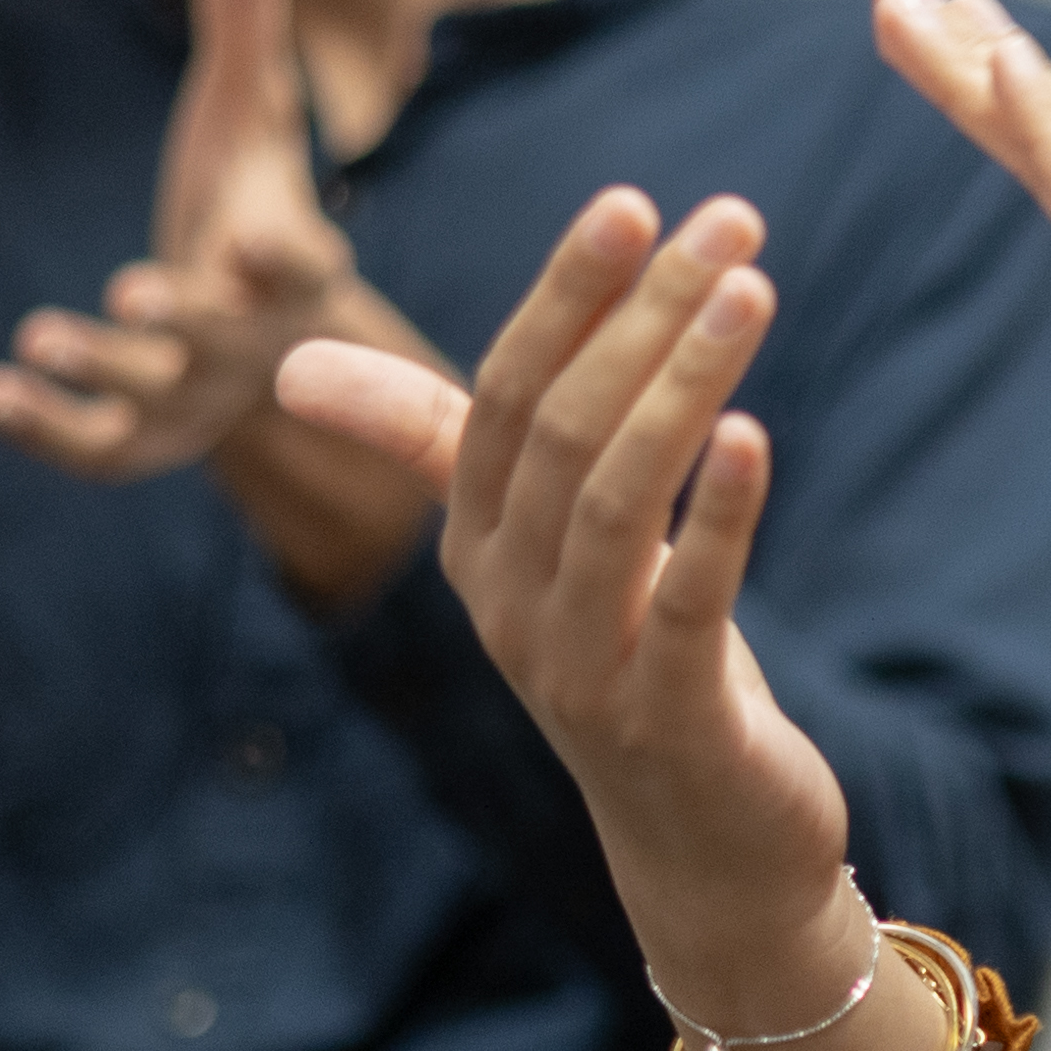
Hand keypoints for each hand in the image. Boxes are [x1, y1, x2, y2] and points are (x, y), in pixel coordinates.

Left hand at [0, 0, 442, 605]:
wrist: (246, 335)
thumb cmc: (246, 199)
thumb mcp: (249, 113)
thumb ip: (246, 21)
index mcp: (292, 259)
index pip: (304, 263)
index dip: (286, 257)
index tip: (259, 239)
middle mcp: (255, 339)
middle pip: (229, 338)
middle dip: (185, 320)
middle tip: (130, 297)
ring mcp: (200, 397)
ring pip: (157, 397)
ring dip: (101, 370)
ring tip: (36, 338)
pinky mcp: (144, 441)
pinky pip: (98, 446)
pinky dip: (47, 429)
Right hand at [279, 194, 869, 1050]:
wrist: (703, 847)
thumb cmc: (626, 663)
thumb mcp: (536, 550)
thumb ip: (436, 444)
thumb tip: (293, 362)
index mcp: (476, 549)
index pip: (497, 399)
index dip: (562, 297)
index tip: (630, 203)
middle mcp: (510, 604)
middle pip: (563, 432)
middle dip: (642, 316)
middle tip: (727, 220)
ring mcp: (581, 669)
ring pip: (621, 502)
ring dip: (687, 385)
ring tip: (753, 292)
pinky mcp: (669, 719)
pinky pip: (687, 602)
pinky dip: (724, 514)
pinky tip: (757, 436)